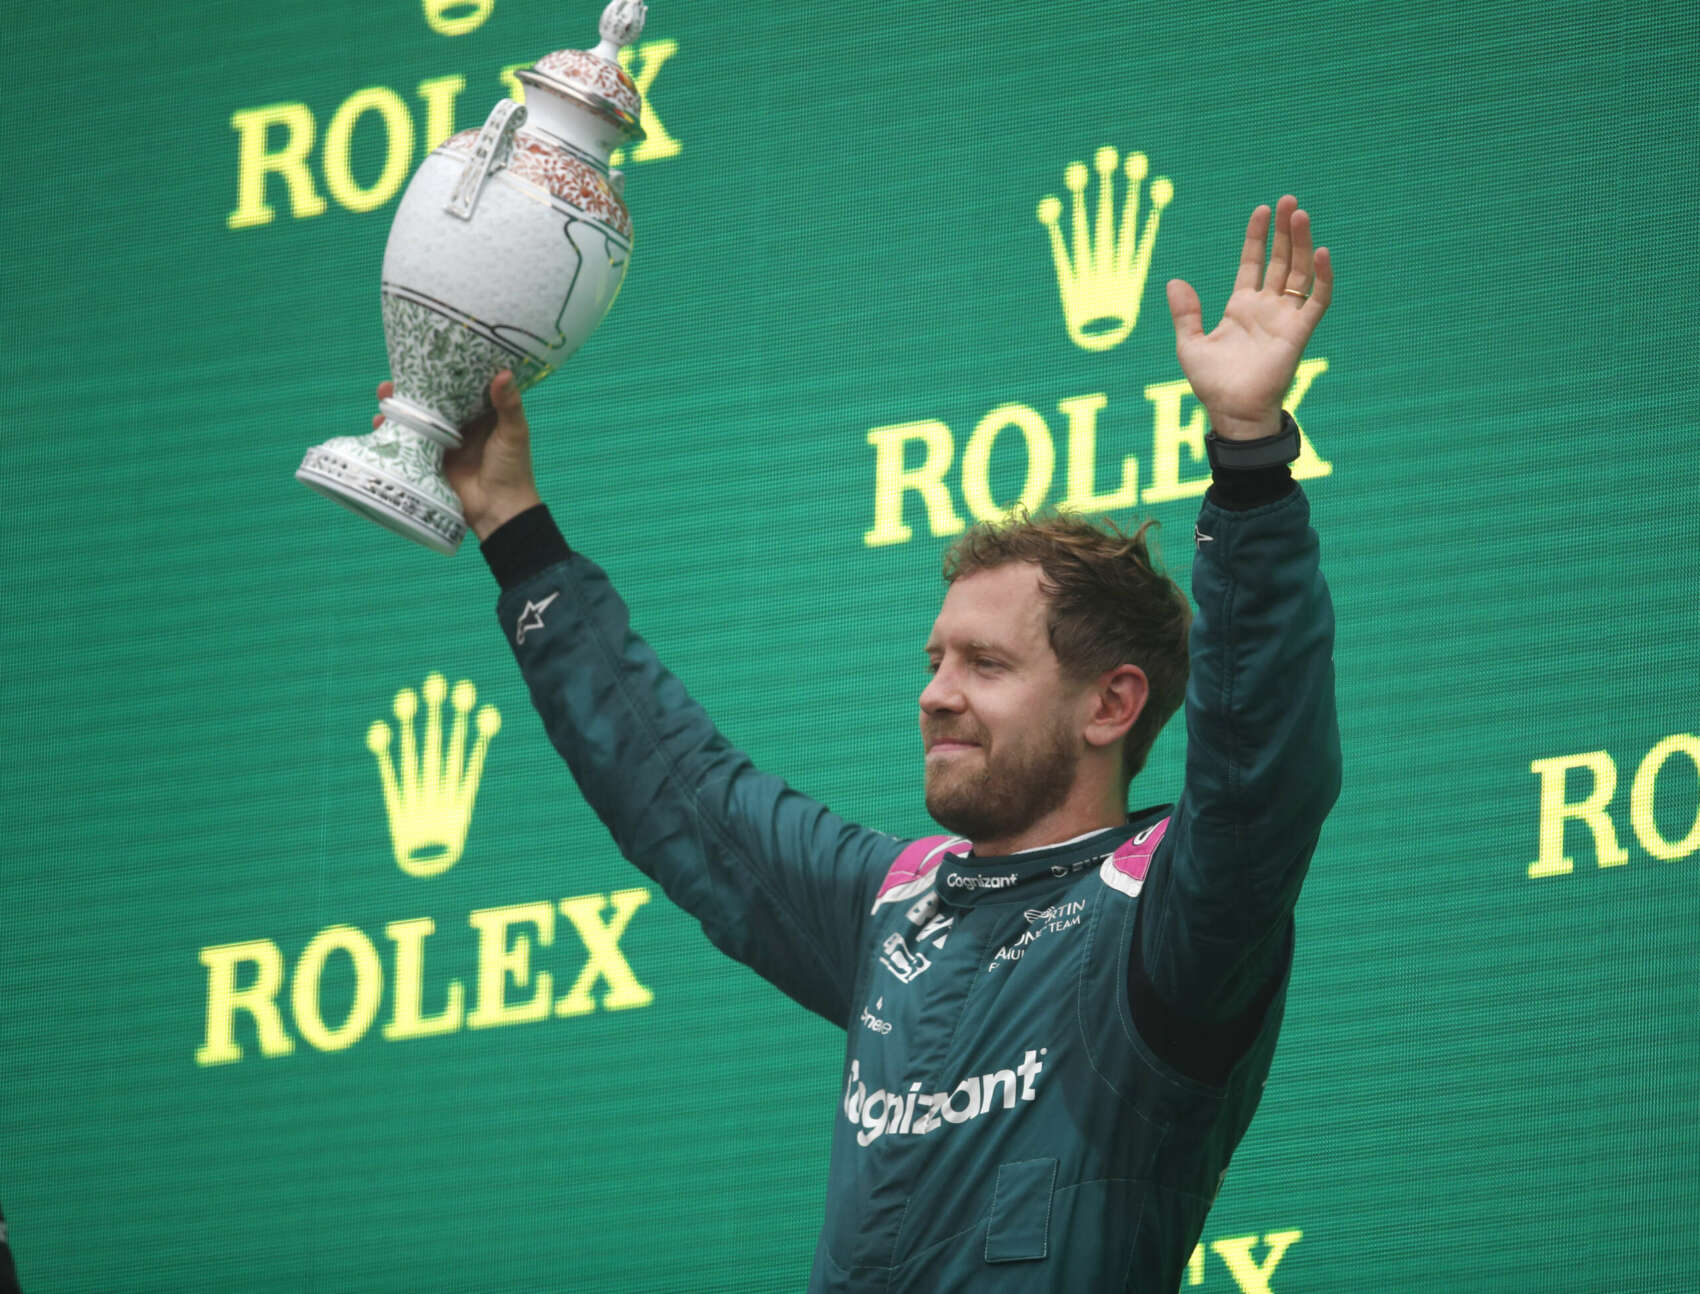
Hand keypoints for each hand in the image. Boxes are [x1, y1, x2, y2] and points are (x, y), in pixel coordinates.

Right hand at [374, 372, 541, 539]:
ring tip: (384, 396)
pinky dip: (391, 433)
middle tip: (394, 379)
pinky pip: (407, 443)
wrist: (499, 511)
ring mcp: (441, 443)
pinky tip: (378, 424)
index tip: (425, 357)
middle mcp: (458, 425)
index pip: (458, 387)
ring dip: (397, 407)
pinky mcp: (428, 461)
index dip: (442, 373)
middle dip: (411, 389)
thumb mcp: (514, 433)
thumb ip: (508, 405)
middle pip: (431, 401)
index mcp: (480, 414)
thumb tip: (504, 372)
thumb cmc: (512, 469)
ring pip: (415, 419)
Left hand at [1165, 195, 1332, 440]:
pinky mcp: (1299, 332)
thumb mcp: (1189, 344)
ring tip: (1300, 215)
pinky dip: (1322, 278)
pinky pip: (1317, 301)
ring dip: (1302, 244)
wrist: (1231, 411)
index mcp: (1241, 307)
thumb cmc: (1211, 384)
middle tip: (1289, 200)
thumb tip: (1174, 280)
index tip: (1261, 210)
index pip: (1253, 262)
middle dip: (1285, 231)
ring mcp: (1284, 318)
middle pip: (1281, 261)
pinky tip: (1322, 253)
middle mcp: (1266, 308)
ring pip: (1299, 273)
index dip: (1257, 236)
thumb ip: (1184, 313)